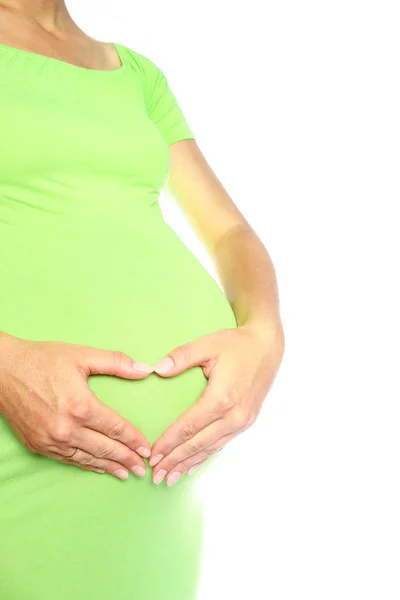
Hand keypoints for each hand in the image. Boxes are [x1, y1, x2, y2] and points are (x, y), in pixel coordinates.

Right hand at [0, 332, 153, 479]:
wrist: (2, 370)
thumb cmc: (42, 359)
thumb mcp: (82, 355)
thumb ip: (116, 362)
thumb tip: (145, 370)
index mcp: (81, 406)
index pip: (116, 428)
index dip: (134, 440)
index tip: (147, 449)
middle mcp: (66, 428)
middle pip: (105, 448)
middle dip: (126, 459)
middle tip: (143, 469)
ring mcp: (50, 440)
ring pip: (87, 458)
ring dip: (108, 467)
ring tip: (126, 473)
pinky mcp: (37, 445)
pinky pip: (68, 459)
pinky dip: (86, 464)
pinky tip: (97, 467)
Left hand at [148, 321, 284, 485]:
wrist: (267, 346)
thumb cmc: (237, 344)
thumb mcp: (207, 344)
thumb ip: (181, 356)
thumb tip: (157, 368)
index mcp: (222, 398)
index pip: (188, 427)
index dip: (168, 443)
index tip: (152, 455)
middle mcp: (234, 415)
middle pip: (198, 444)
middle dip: (175, 461)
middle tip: (155, 475)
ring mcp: (242, 421)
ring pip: (210, 448)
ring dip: (188, 464)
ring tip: (169, 478)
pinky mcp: (246, 422)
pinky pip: (221, 444)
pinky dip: (204, 457)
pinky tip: (192, 467)